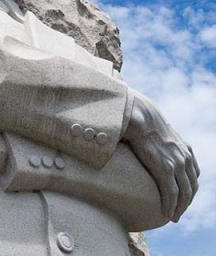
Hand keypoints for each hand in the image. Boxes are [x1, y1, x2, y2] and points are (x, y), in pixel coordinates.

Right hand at [124, 90, 199, 221]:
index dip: (189, 189)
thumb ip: (159, 140)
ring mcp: (176, 163)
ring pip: (184, 194)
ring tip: (172, 217)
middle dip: (186, 202)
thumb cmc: (142, 120)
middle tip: (177, 212)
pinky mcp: (165, 168)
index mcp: (185, 149)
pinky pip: (171, 193)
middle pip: (191, 187)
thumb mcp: (158, 130)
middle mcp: (185, 157)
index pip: (193, 175)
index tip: (181, 197)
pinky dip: (170, 206)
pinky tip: (166, 213)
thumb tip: (145, 141)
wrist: (139, 115)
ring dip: (179, 208)